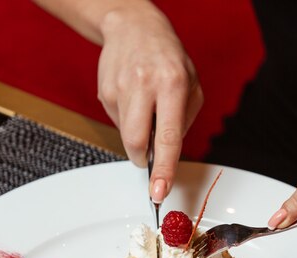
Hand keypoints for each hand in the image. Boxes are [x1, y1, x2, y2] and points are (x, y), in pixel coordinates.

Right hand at [98, 7, 202, 202]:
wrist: (132, 26)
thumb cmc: (168, 58)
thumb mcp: (192, 84)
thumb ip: (183, 121)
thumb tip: (168, 154)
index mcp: (172, 84)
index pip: (167, 137)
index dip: (164, 169)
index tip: (159, 192)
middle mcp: (144, 85)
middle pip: (137, 143)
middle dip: (144, 158)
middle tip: (151, 153)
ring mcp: (120, 88)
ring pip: (126, 135)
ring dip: (137, 135)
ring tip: (146, 107)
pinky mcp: (104, 92)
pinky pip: (116, 122)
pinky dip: (128, 120)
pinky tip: (133, 98)